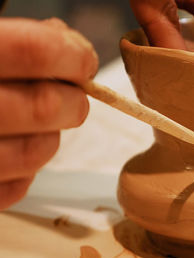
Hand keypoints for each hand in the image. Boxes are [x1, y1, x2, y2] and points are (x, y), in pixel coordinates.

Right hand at [0, 18, 97, 209]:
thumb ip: (15, 40)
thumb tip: (67, 44)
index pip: (32, 52)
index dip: (71, 55)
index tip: (83, 60)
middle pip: (44, 106)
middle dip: (74, 100)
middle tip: (75, 96)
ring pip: (37, 151)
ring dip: (53, 135)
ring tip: (43, 124)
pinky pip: (15, 187)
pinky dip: (27, 168)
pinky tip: (15, 146)